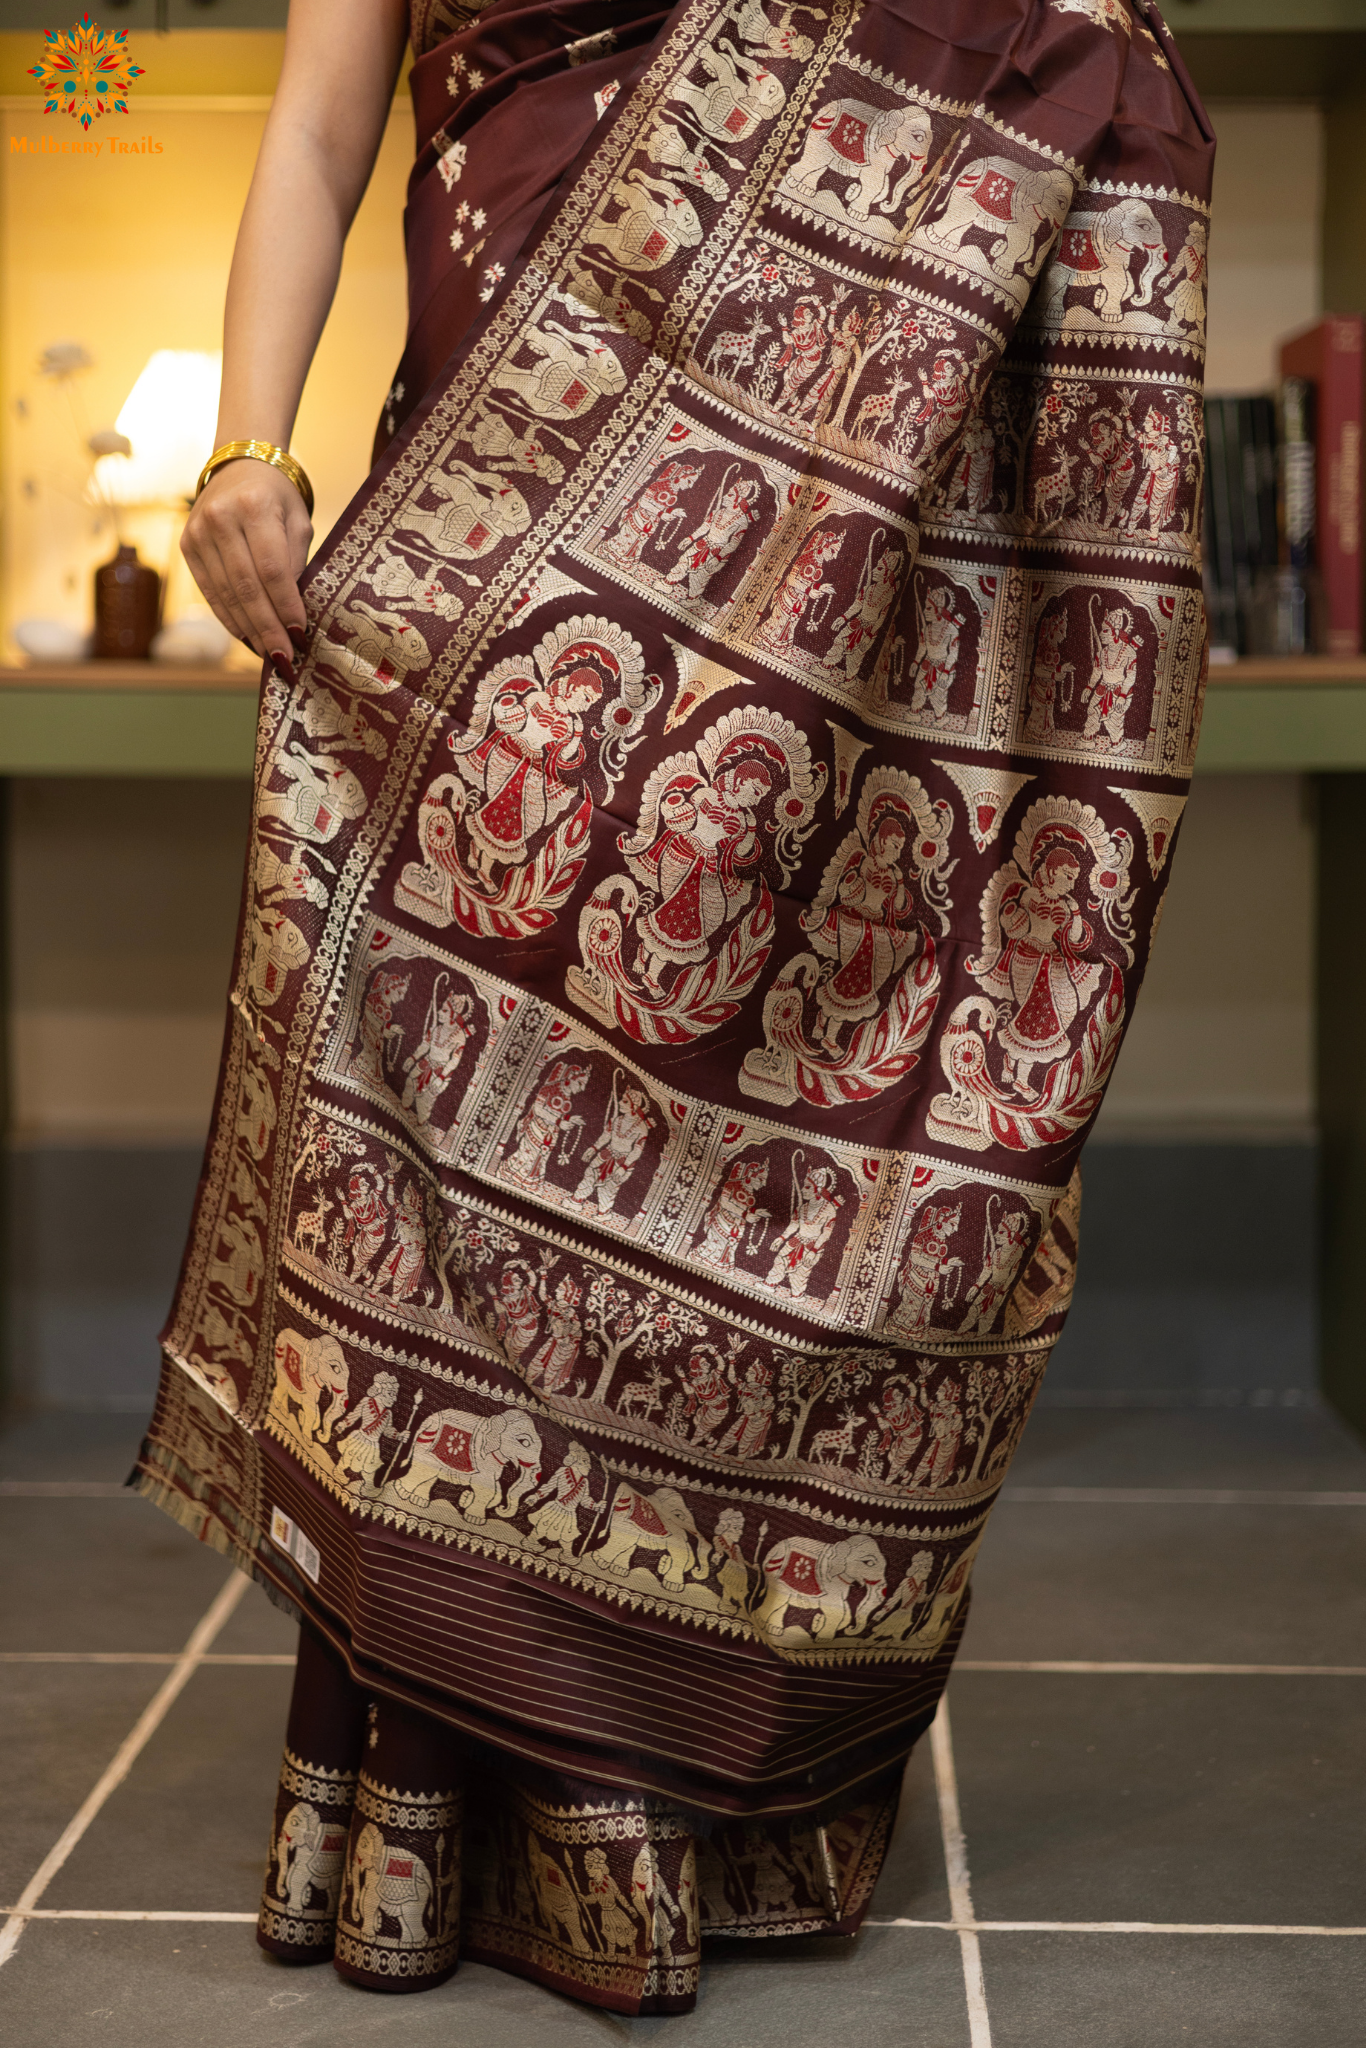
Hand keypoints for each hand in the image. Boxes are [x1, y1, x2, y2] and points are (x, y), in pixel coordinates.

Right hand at [181, 457, 312, 663]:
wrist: (238, 466)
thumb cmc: (277, 497)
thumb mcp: (298, 521)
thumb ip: (296, 562)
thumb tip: (294, 614)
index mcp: (254, 507)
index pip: (272, 568)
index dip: (285, 605)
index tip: (300, 634)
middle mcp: (220, 519)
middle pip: (246, 586)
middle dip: (267, 627)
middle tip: (285, 658)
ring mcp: (198, 533)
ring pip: (226, 593)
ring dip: (249, 629)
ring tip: (269, 654)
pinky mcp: (187, 546)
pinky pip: (210, 591)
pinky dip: (229, 618)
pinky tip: (247, 637)